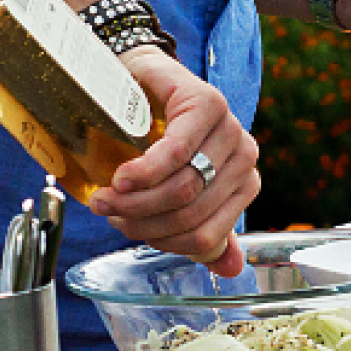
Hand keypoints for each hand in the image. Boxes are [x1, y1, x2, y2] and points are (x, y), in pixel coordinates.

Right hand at [88, 47, 259, 272]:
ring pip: (182, 189)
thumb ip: (204, 226)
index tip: (125, 230)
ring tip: (106, 195)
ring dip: (134, 200)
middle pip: (189, 214)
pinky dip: (143, 172)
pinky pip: (176, 154)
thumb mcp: (179, 186)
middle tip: (105, 210)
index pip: (205, 238)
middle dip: (138, 220)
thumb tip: (231, 270)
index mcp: (244, 184)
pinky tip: (121, 176)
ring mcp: (230, 128)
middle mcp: (245, 157)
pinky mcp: (208, 103)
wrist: (144, 80)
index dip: (160, 242)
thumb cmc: (159, 137)